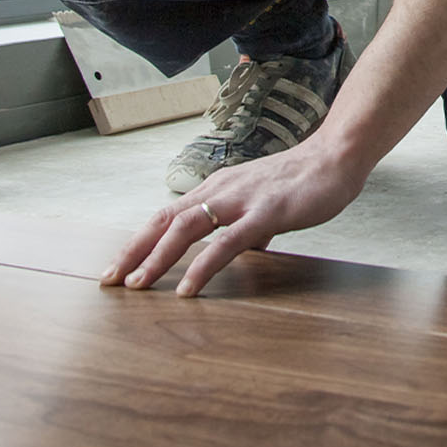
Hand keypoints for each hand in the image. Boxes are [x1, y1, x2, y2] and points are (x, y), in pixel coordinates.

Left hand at [101, 141, 367, 297]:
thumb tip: (250, 246)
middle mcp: (220, 191)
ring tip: (138, 285)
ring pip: (186, 229)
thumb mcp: (265, 202)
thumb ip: (251, 223)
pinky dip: (201, 266)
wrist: (336, 157)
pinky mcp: (264, 214)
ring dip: (156, 258)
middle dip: (134, 251)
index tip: (119, 266)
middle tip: (110, 281)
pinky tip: (187, 288)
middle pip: (164, 221)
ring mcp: (240, 200)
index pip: (167, 215)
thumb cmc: (304, 180)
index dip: (140, 241)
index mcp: (218, 188)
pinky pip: (225, 243)